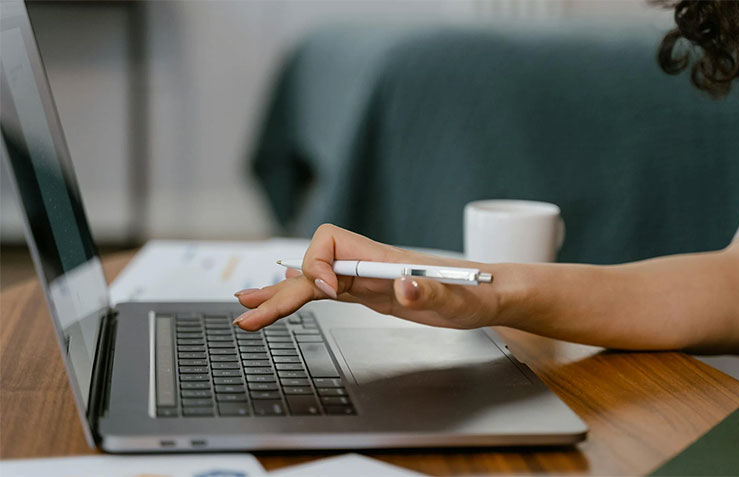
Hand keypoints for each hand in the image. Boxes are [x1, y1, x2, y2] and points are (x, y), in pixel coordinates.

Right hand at [233, 224, 502, 329]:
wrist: (485, 294)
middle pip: (311, 268)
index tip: (330, 292)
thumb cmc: (474, 292)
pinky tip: (278, 298)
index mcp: (381, 259)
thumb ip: (431, 289)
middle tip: (247, 314)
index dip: (318, 265)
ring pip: (311, 281)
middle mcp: (367, 265)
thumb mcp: (458, 297)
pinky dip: (298, 296)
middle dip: (279, 290)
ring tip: (245, 305)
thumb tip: (404, 284)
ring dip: (278, 294)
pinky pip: (324, 292)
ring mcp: (364, 279)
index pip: (330, 244)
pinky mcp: (367, 293)